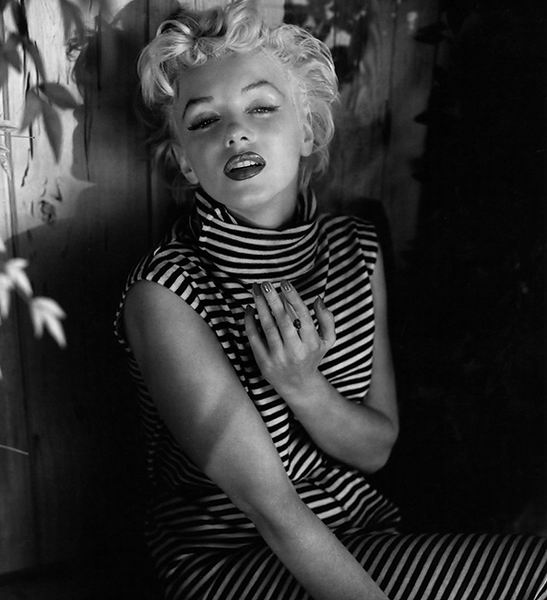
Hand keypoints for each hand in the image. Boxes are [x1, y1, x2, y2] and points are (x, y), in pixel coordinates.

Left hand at [244, 280, 335, 396]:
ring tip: (254, 290)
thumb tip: (318, 299)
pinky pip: (254, 339)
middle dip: (272, 299)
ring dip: (260, 306)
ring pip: (267, 327)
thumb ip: (327, 319)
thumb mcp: (327, 340)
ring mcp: (279, 358)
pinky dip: (250, 322)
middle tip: (265, 283)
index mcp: (312, 343)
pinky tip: (249, 309)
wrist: (298, 384)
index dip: (293, 298)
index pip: (303, 316)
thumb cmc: (312, 356)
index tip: (284, 283)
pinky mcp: (264, 363)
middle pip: (283, 320)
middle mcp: (296, 351)